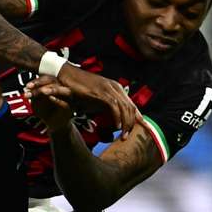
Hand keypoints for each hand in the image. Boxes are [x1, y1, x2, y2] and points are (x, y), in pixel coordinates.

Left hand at [24, 76, 73, 131]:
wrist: (53, 126)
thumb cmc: (45, 111)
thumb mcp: (36, 102)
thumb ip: (34, 95)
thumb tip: (28, 88)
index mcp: (55, 85)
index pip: (47, 79)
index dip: (37, 81)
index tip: (27, 86)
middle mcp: (63, 89)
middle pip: (55, 81)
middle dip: (41, 84)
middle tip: (31, 87)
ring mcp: (68, 99)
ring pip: (64, 90)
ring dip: (53, 89)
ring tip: (43, 91)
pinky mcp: (70, 109)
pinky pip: (65, 103)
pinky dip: (58, 100)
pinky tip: (50, 98)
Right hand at [27, 64, 141, 138]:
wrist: (66, 75)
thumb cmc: (79, 88)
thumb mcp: (95, 98)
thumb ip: (105, 106)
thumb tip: (112, 118)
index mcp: (116, 88)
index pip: (132, 105)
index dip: (139, 118)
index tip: (145, 129)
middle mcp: (115, 87)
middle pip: (131, 108)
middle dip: (132, 124)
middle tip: (126, 137)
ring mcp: (108, 88)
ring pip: (124, 108)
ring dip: (125, 123)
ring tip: (122, 135)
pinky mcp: (101, 91)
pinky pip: (114, 106)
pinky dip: (116, 117)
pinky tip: (116, 126)